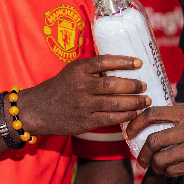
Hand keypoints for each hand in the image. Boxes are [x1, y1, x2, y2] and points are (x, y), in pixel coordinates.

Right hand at [18, 54, 148, 136]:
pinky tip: (134, 113)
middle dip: (133, 85)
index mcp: (78, 70)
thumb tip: (120, 66)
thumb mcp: (72, 71)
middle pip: (112, 84)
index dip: (123, 61)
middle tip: (144, 85)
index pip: (104, 62)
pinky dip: (125, 116)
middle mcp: (81, 86)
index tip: (138, 63)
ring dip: (134, 102)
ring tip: (145, 100)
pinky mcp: (85, 122)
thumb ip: (92, 69)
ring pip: (114, 103)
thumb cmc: (59, 87)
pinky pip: (110, 118)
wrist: (38, 109)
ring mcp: (84, 105)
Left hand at [126, 102, 183, 179]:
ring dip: (156, 165)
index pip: (152, 114)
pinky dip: (170, 171)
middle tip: (142, 159)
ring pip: (162, 160)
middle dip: (143, 153)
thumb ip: (182, 109)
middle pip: (153, 141)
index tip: (129, 132)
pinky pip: (175, 171)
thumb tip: (159, 110)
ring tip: (158, 165)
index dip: (135, 123)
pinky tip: (173, 168)